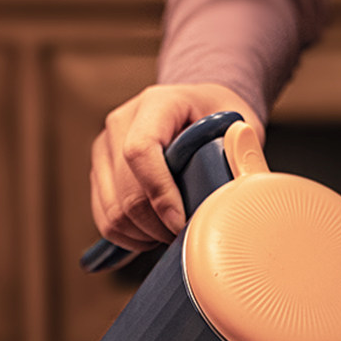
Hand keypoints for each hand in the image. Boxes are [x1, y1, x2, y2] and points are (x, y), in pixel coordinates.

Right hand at [90, 82, 264, 252]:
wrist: (195, 107)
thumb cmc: (218, 117)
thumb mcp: (238, 123)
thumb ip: (241, 149)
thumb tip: (241, 182)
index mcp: (156, 104)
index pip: (140, 151)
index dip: (159, 193)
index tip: (182, 223)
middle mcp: (121, 123)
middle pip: (125, 190)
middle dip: (156, 225)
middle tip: (187, 237)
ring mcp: (105, 148)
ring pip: (112, 211)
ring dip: (143, 235)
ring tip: (172, 235)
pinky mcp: (98, 171)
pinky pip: (104, 218)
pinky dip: (129, 236)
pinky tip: (154, 234)